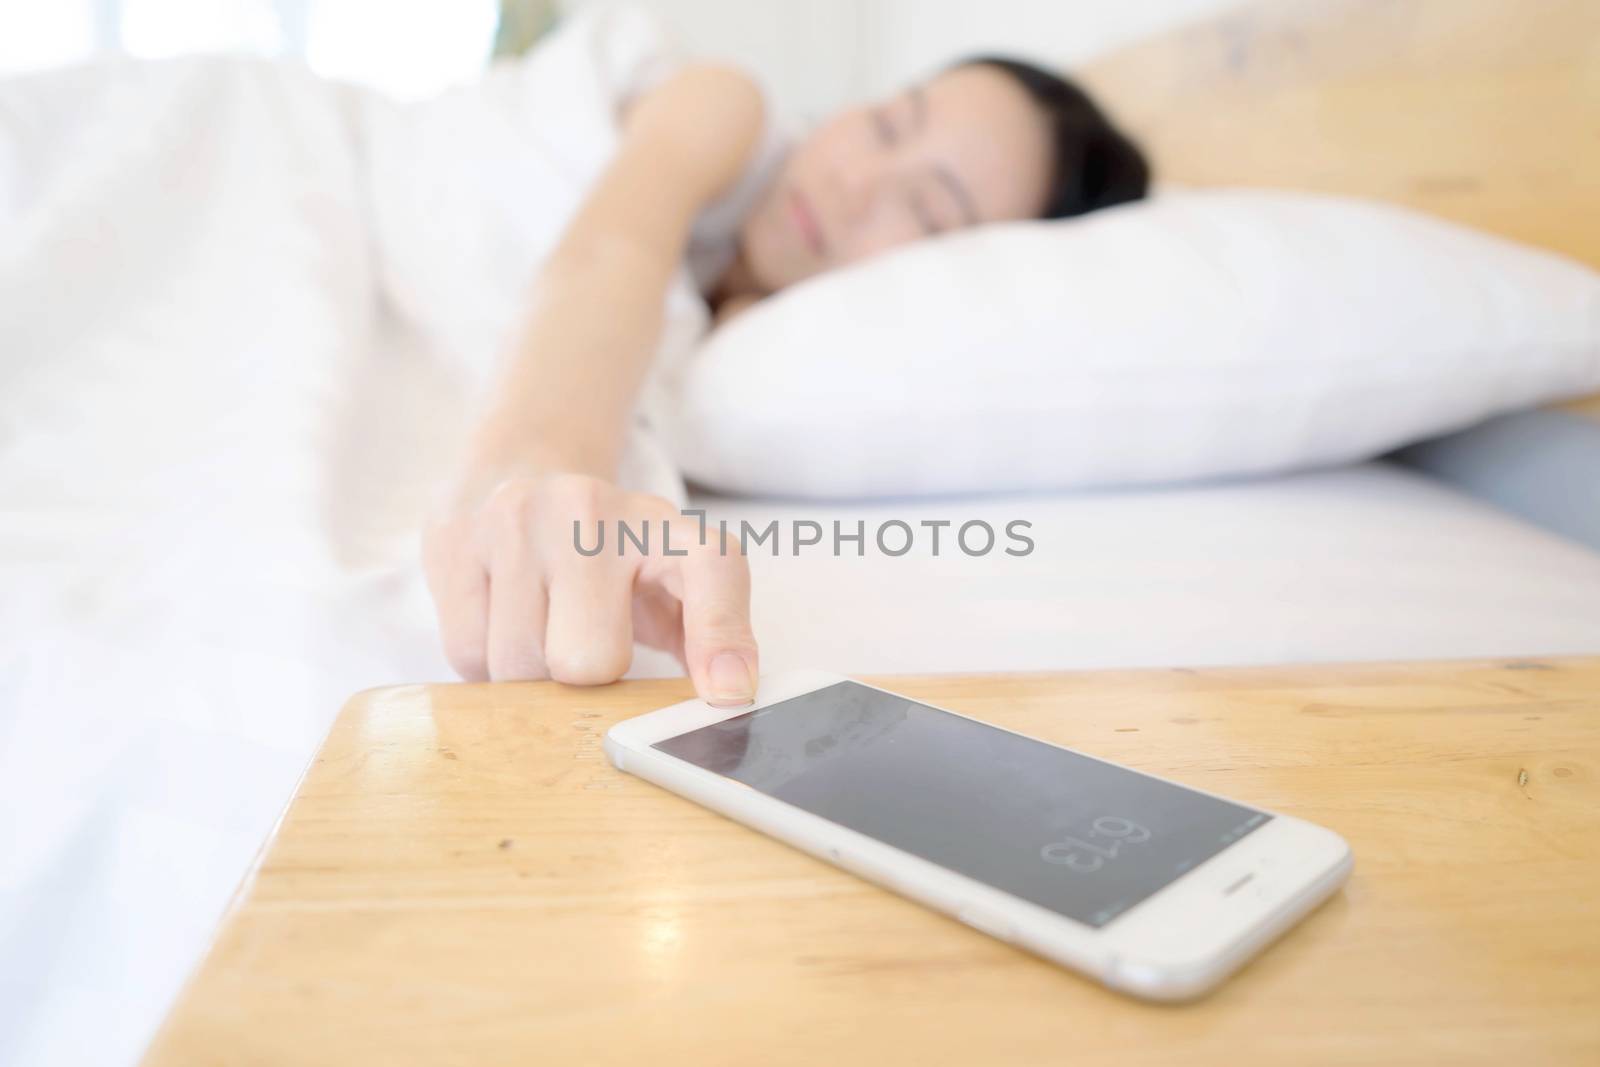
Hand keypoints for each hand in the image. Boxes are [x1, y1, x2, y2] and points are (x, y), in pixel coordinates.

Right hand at [422, 472, 757, 704]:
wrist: (522, 469)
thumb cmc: (607, 552)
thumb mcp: (668, 580)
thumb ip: (702, 637)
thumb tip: (727, 697)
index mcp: (665, 525)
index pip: (713, 569)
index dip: (721, 634)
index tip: (728, 692)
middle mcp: (592, 510)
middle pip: (587, 660)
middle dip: (585, 678)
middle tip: (585, 647)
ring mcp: (518, 519)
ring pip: (519, 666)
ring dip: (530, 678)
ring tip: (541, 631)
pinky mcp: (455, 538)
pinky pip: (468, 653)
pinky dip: (485, 663)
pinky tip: (501, 622)